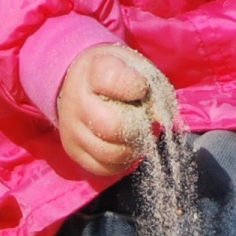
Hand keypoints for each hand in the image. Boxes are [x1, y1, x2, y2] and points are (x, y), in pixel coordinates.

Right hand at [56, 44, 156, 176]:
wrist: (80, 82)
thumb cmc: (117, 72)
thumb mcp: (136, 67)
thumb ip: (153, 87)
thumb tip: (162, 117)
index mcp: (93, 72)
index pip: (114, 80)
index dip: (136, 86)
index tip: (141, 87)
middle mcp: (77, 102)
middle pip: (112, 126)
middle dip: (138, 126)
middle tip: (143, 119)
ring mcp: (72, 130)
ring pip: (110, 153)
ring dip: (133, 147)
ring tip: (137, 134)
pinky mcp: (74, 152)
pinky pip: (103, 168)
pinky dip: (122, 161)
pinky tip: (126, 145)